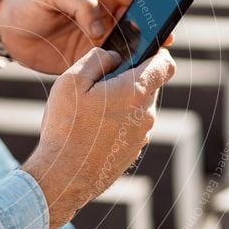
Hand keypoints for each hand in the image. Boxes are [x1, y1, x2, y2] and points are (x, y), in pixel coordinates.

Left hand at [0, 0, 172, 74]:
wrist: (7, 32)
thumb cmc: (29, 3)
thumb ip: (79, 4)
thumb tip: (100, 27)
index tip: (166, 8)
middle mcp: (104, 16)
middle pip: (138, 22)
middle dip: (152, 30)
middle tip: (163, 41)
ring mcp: (98, 40)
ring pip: (128, 46)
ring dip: (139, 54)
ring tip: (149, 62)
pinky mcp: (87, 61)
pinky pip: (110, 66)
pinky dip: (119, 72)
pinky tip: (127, 78)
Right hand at [21, 47, 175, 228]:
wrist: (63, 176)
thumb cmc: (66, 127)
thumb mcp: (72, 81)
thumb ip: (97, 59)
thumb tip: (114, 57)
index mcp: (135, 91)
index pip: (165, 64)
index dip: (156, 53)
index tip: (140, 53)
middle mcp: (145, 114)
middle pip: (149, 86)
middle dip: (129, 80)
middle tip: (99, 85)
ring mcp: (141, 136)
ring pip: (138, 109)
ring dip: (121, 104)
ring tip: (90, 112)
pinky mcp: (132, 152)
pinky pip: (130, 129)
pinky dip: (116, 125)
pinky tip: (91, 132)